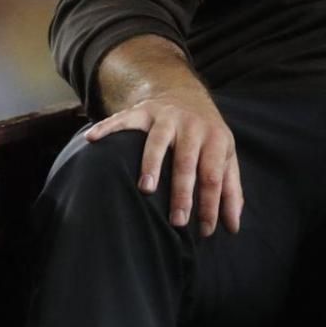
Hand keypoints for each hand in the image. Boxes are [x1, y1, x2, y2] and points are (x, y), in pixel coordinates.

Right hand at [86, 85, 242, 236]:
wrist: (186, 96)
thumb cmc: (207, 138)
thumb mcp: (226, 159)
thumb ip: (231, 191)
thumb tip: (233, 226)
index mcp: (216, 139)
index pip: (214, 176)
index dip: (211, 204)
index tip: (205, 230)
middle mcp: (192, 126)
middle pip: (187, 161)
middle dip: (182, 192)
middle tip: (177, 220)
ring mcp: (166, 117)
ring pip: (158, 141)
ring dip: (152, 164)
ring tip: (146, 189)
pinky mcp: (142, 111)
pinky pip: (123, 119)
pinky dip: (107, 128)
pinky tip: (91, 139)